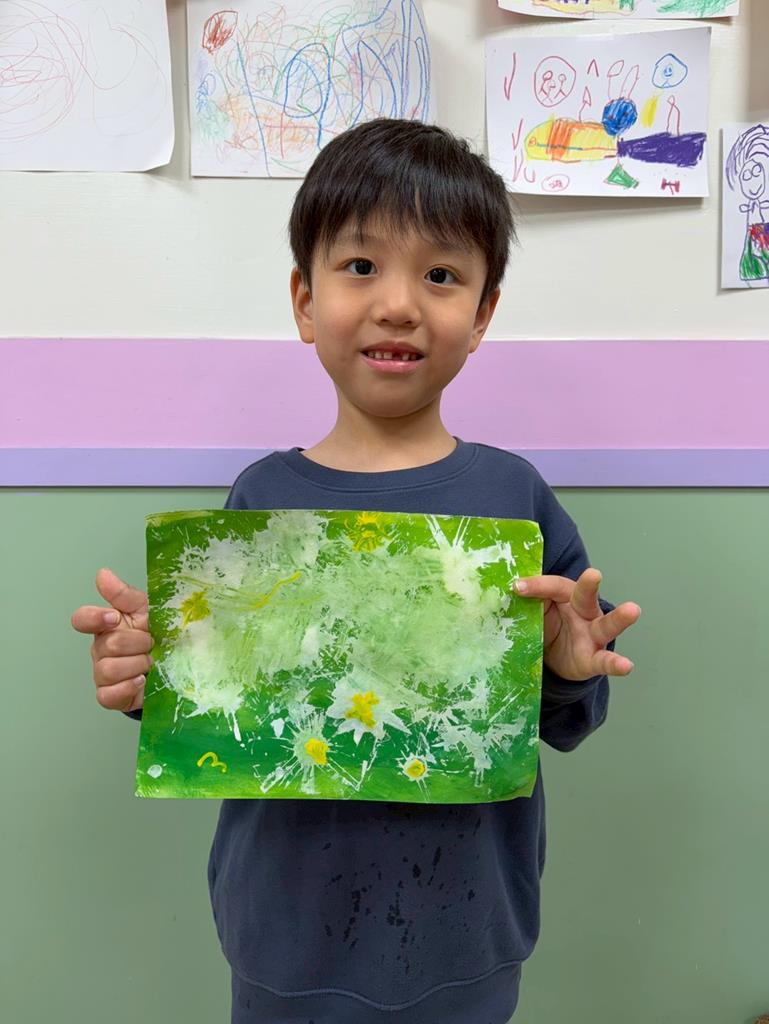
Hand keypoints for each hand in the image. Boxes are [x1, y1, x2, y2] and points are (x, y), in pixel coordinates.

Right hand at [71, 568, 152, 712]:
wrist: (176, 666)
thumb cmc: (159, 634)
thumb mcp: (147, 609)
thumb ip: (125, 594)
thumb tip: (102, 574)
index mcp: (107, 625)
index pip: (82, 619)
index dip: (94, 618)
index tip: (115, 618)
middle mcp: (101, 649)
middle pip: (106, 645)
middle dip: (136, 643)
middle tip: (152, 642)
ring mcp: (103, 674)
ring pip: (107, 670)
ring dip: (136, 665)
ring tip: (151, 662)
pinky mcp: (110, 695)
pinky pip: (107, 694)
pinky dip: (128, 687)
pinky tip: (143, 680)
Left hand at [514, 568, 640, 680]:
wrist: (557, 658)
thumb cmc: (548, 625)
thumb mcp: (536, 613)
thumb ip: (527, 604)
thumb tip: (506, 592)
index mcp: (567, 596)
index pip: (554, 587)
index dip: (537, 586)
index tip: (516, 587)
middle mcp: (584, 612)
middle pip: (586, 596)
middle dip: (589, 585)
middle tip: (593, 574)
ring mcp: (592, 635)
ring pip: (606, 625)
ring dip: (619, 618)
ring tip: (632, 610)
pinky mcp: (594, 658)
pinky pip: (606, 661)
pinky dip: (616, 664)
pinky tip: (626, 665)